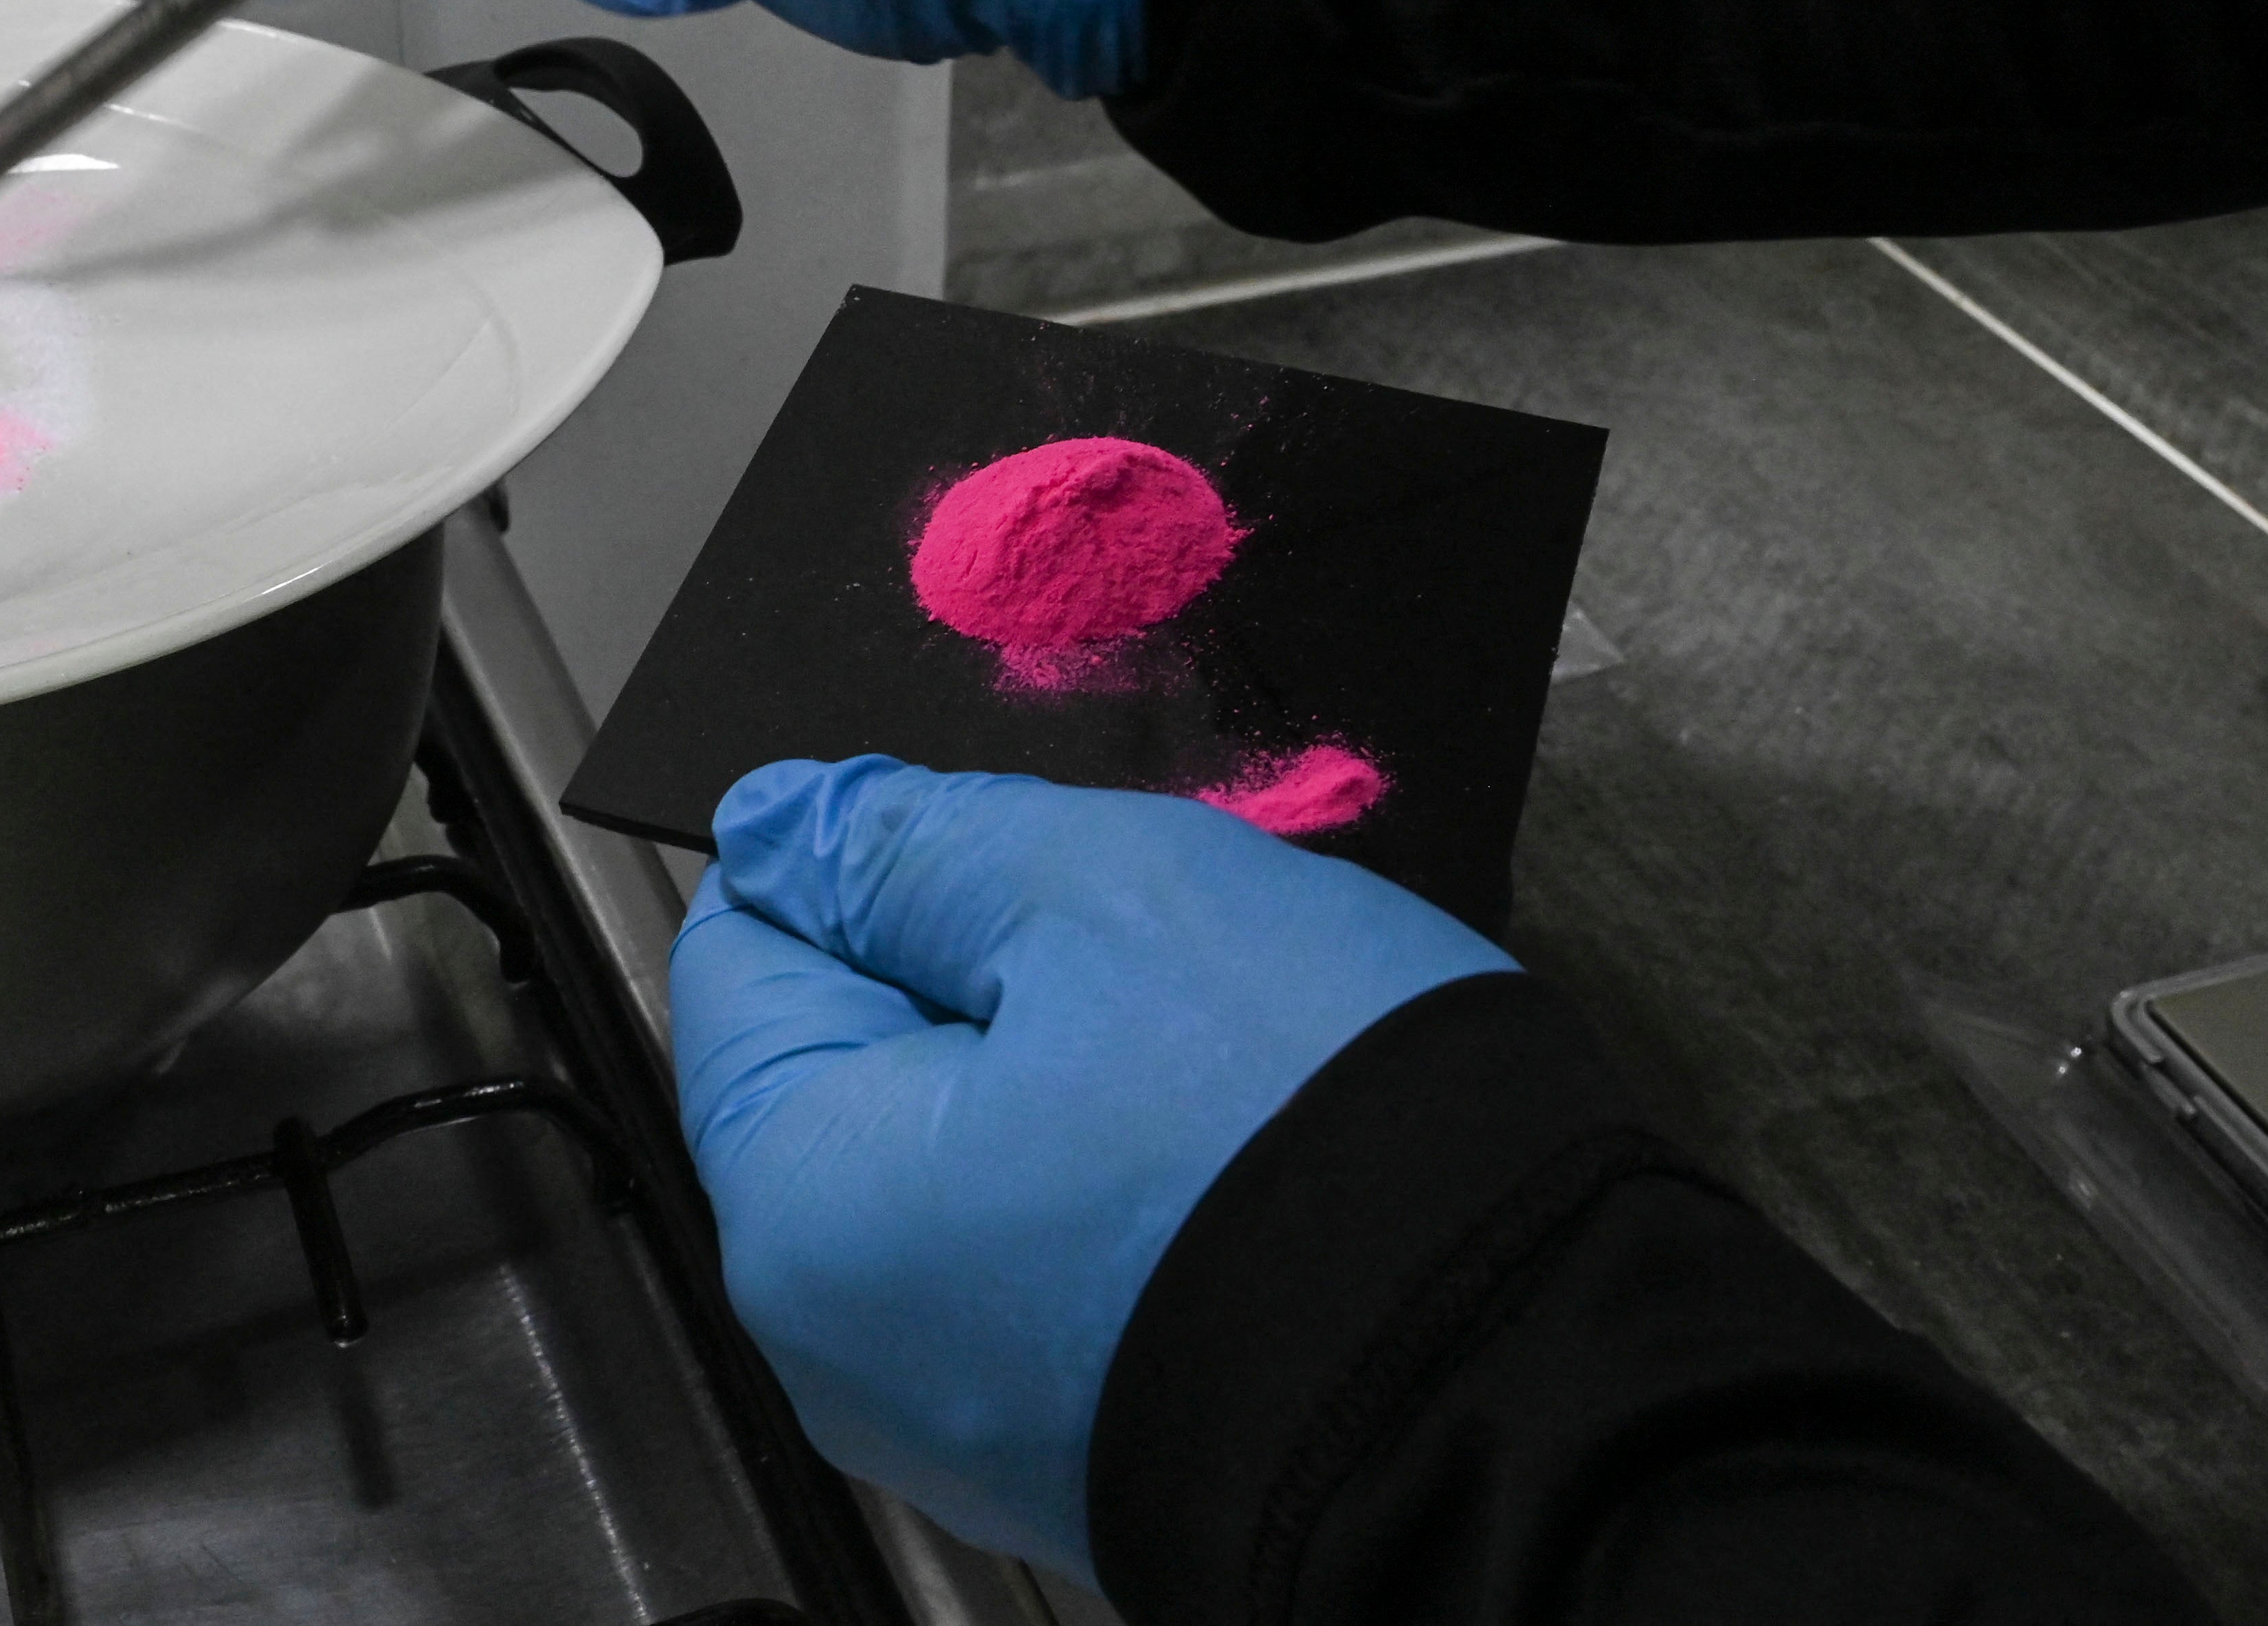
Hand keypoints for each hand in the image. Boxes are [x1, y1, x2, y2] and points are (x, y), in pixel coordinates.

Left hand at [669, 757, 1510, 1584]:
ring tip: (1210, 1056)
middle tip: (1143, 953)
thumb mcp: (1094, 894)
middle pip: (852, 1062)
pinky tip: (1231, 1153)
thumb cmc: (1304, 1139)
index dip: (867, 863)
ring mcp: (955, 1414)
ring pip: (961, 1153)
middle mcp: (839, 1340)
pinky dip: (1116, 1183)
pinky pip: (1044, 1258)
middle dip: (979, 972)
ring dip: (1062, 1068)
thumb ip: (908, 845)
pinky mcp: (1073, 1444)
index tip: (1003, 853)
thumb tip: (782, 823)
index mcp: (800, 1202)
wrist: (1522, 1392)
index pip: (745, 952)